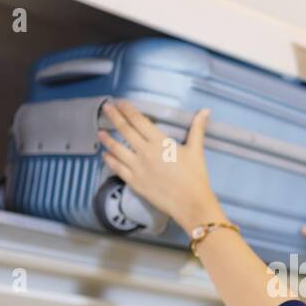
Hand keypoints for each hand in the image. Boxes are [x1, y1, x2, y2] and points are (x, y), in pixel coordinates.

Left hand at [98, 100, 223, 231]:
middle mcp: (145, 152)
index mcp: (160, 142)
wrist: (190, 203)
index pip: (139, 120)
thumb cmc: (195, 177)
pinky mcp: (134, 182)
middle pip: (125, 130)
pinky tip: (105, 155)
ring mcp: (137, 168)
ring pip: (117, 149)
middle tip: (106, 107)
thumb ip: (197, 128)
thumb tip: (205, 111)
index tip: (120, 102)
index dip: (128, 110)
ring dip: (107, 139)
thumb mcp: (196, 150)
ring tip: (100, 131)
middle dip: (114, 117)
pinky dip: (109, 160)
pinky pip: (117, 169)